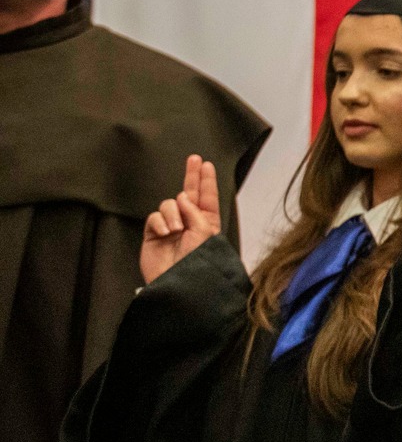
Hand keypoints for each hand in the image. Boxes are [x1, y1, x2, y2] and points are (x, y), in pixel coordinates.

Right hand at [140, 156, 221, 284]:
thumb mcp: (203, 234)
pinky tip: (166, 232)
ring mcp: (170, 228)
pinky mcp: (154, 234)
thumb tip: (182, 197)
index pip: (206, 198)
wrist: (176, 283)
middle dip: (191, 176)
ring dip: (173, 213)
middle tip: (194, 159)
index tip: (206, 164)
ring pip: (169, 204)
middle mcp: (189, 223)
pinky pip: (155, 218)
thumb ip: (195, 212)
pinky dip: (160, 222)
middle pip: (188, 194)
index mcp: (206, 223)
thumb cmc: (196, 261)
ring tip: (177, 229)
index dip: (206, 181)